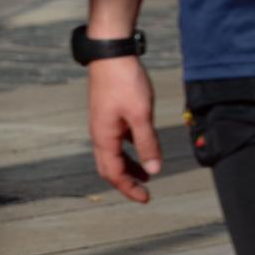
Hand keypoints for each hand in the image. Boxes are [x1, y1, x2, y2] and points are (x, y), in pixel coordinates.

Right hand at [88, 57, 159, 202]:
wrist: (111, 56)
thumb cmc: (125, 83)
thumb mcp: (141, 114)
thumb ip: (147, 142)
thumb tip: (154, 170)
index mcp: (105, 138)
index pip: (114, 174)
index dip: (129, 189)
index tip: (146, 198)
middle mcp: (100, 134)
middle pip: (111, 167)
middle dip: (127, 182)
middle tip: (145, 192)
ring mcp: (104, 124)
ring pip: (115, 154)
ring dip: (130, 166)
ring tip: (147, 175)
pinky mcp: (110, 114)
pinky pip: (119, 140)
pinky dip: (130, 149)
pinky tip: (143, 147)